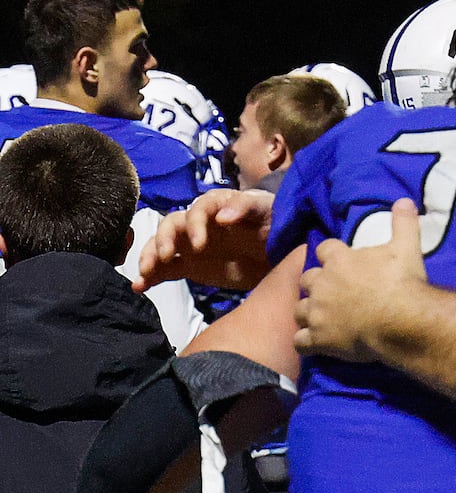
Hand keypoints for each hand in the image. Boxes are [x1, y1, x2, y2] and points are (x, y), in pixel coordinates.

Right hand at [135, 189, 275, 291]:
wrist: (280, 253)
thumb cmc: (275, 223)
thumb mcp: (267, 211)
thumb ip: (246, 209)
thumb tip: (222, 217)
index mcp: (218, 205)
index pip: (199, 208)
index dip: (195, 224)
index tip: (199, 244)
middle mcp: (199, 223)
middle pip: (171, 225)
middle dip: (163, 239)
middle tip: (165, 257)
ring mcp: (191, 245)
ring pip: (162, 246)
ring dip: (150, 257)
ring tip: (145, 273)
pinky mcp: (189, 266)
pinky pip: (164, 269)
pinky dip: (150, 277)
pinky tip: (139, 287)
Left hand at [294, 198, 428, 360]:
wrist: (401, 321)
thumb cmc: (402, 282)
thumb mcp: (407, 247)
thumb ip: (403, 223)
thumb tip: (405, 200)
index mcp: (339, 260)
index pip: (324, 250)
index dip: (331, 255)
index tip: (340, 261)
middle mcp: (322, 284)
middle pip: (307, 279)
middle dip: (316, 284)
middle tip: (333, 292)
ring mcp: (317, 313)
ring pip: (299, 310)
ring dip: (308, 313)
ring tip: (322, 319)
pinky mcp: (318, 339)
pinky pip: (300, 342)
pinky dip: (306, 342)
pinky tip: (315, 344)